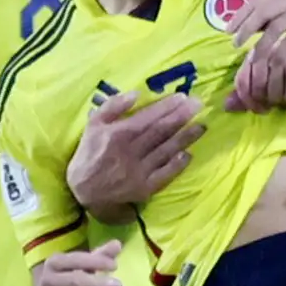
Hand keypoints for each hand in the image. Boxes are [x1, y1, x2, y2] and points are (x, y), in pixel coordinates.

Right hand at [34, 242, 122, 285]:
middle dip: (98, 282)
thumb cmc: (70, 280)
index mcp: (53, 263)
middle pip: (74, 281)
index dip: (95, 261)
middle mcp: (47, 282)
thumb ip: (100, 255)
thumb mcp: (82, 266)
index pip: (75, 259)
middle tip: (119, 285)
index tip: (115, 266)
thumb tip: (117, 244)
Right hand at [67, 91, 204, 209]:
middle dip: (182, 116)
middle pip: (161, 131)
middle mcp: (131, 151)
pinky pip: (165, 174)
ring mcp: (140, 171)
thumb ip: (112, 106)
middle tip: (199, 104)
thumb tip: (135, 93)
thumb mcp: (93, 125)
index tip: (183, 97)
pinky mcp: (145, 188)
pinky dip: (178, 164)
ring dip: (185, 137)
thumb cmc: (89, 154)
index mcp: (119, 134)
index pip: (148, 117)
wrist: (83, 191)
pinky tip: (189, 154)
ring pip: (166, 150)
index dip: (167, 106)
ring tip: (201, 126)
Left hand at [225, 0, 285, 97]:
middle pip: (263, 9)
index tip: (227, 28)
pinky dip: (280, 51)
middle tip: (234, 42)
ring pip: (275, 26)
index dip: (241, 13)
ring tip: (251, 56)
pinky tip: (273, 62)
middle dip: (245, 27)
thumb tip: (254, 23)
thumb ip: (282, 10)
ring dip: (260, 43)